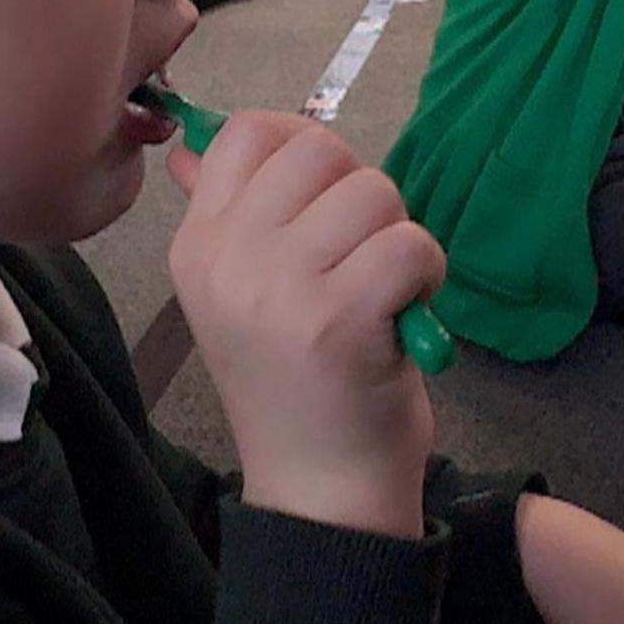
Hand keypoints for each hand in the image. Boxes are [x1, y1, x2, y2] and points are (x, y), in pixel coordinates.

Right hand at [165, 114, 437, 538]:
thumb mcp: (239, 294)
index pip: (245, 133)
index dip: (304, 146)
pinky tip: (405, 310)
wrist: (318, 489)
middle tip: (360, 252)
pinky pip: (408, 243)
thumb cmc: (294, 383)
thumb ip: (229, 214)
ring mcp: (279, 291)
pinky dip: (426, 270)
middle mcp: (227, 261)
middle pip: (317, 151)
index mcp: (197, 246)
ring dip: (397, 235)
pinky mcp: (340, 321)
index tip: (324, 203)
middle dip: (360, 191)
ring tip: (382, 290)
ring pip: (372, 192)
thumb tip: (197, 143)